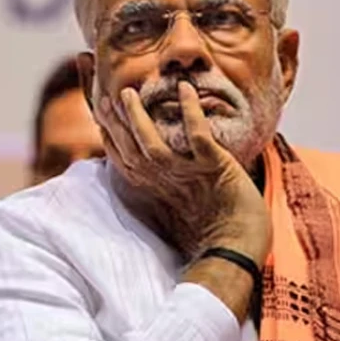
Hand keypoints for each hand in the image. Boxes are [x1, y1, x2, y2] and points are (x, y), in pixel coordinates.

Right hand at [96, 81, 270, 262]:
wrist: (238, 252)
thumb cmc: (211, 234)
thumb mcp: (178, 213)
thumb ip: (164, 194)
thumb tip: (153, 179)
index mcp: (155, 192)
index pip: (124, 160)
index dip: (109, 137)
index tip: (101, 115)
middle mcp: (165, 182)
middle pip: (130, 149)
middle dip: (114, 123)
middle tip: (105, 96)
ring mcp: (188, 174)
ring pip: (153, 142)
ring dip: (138, 117)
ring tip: (129, 92)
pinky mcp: (214, 167)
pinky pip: (197, 135)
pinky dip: (190, 111)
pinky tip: (185, 88)